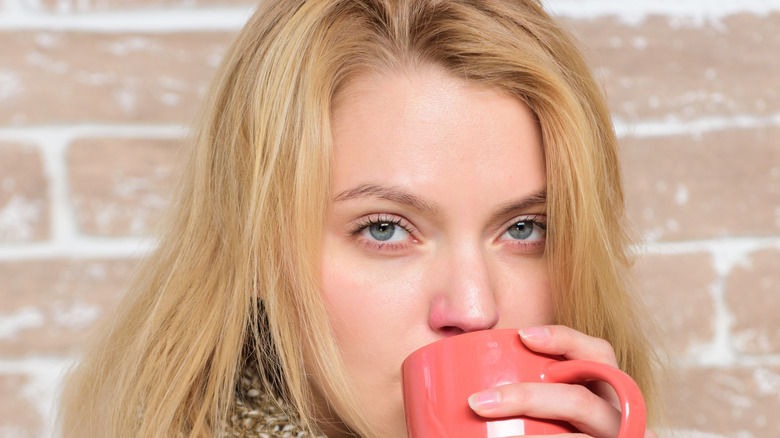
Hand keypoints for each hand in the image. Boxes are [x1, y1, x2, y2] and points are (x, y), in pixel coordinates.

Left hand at [467, 325, 656, 437]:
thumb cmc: (562, 426)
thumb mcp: (560, 404)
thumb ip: (539, 385)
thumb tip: (479, 383)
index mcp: (611, 390)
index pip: (599, 353)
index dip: (564, 340)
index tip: (523, 335)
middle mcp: (621, 416)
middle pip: (579, 401)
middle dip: (526, 398)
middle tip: (479, 402)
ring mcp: (619, 437)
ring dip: (531, 437)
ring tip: (496, 437)